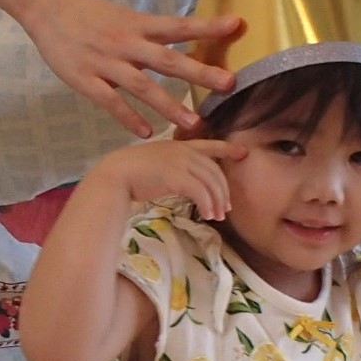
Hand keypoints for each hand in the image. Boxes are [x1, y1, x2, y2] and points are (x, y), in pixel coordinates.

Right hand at [13, 0, 240, 135]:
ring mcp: (106, 63)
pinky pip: (111, 102)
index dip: (207, 25)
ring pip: (143, 87)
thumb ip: (150, 34)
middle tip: (229, 83)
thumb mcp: (124, 16)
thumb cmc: (88, 13)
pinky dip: (129, 118)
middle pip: (169, 59)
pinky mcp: (86, 79)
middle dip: (199, 72)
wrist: (47, 5)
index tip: (236, 24)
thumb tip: (183, 42)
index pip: (180, 25)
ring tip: (194, 123)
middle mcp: (127, 43)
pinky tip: (146, 133)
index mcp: (138, 24)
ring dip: (170, 106)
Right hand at [96, 138, 246, 220]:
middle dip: (223, 190)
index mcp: (180, 145)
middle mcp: (184, 150)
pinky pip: (201, 192)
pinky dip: (207, 205)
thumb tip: (186, 183)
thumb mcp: (156, 163)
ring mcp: (181, 162)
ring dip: (217, 201)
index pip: (210, 144)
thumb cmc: (131, 172)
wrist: (117, 174)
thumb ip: (174, 167)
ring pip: (211, 182)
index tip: (243, 153)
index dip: (229, 149)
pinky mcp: (177, 176)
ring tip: (218, 216)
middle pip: (215, 170)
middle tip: (226, 207)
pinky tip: (208, 215)